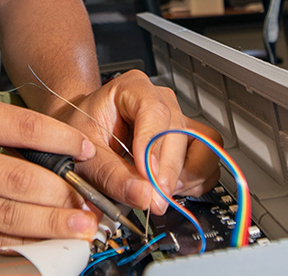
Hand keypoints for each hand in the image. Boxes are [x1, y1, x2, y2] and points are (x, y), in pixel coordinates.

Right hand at [0, 95, 100, 251]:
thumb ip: (8, 129)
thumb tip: (62, 154)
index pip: (25, 128)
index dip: (63, 141)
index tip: (87, 152)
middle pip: (20, 179)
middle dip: (63, 195)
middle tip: (90, 203)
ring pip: (7, 214)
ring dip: (50, 224)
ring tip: (79, 228)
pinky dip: (21, 242)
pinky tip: (43, 241)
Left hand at [56, 70, 222, 213]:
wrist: (80, 137)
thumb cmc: (81, 134)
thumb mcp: (85, 155)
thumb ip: (111, 175)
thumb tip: (144, 195)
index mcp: (133, 89)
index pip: (154, 111)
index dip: (153, 145)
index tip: (146, 174)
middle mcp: (161, 101)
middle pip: (179, 133)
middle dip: (167, 171)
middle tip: (152, 199)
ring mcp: (178, 122)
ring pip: (203, 146)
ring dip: (186, 176)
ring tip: (159, 192)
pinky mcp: (187, 144)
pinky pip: (208, 162)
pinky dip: (194, 182)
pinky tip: (169, 190)